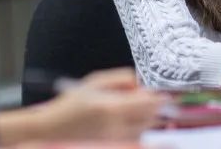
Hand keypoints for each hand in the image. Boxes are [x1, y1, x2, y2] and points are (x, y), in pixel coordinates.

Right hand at [40, 68, 168, 140]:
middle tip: (159, 98)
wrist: (54, 128)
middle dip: (156, 107)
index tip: (166, 92)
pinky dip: (139, 129)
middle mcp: (116, 127)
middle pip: (149, 117)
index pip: (147, 104)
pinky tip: (132, 120)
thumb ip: (121, 78)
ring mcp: (116, 140)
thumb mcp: (95, 81)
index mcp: (111, 108)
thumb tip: (141, 82)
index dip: (160, 98)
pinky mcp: (114, 146)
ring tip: (142, 108)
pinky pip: (135, 138)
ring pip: (144, 129)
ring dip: (149, 118)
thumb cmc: (73, 101)